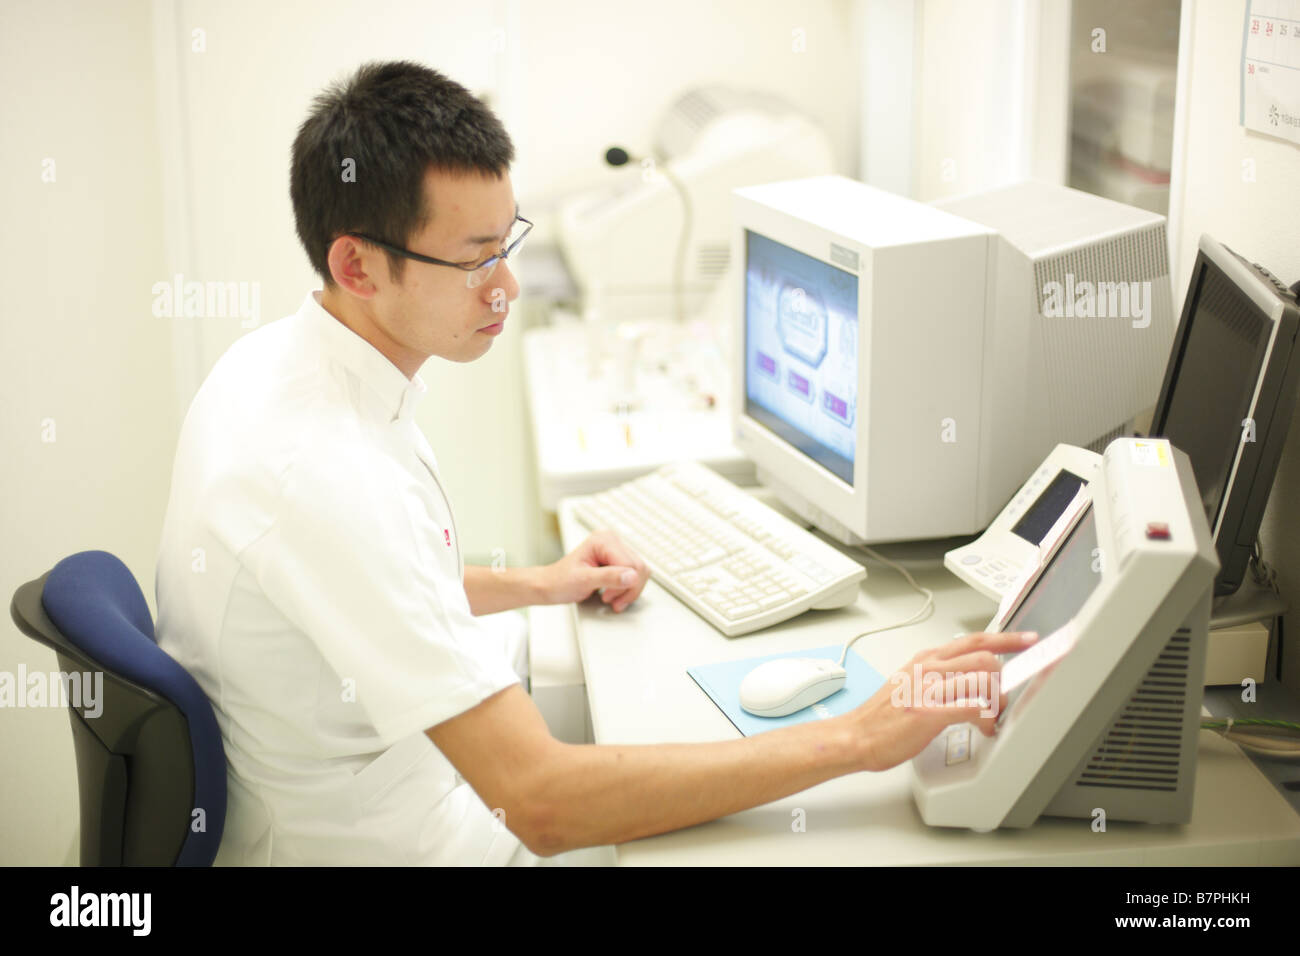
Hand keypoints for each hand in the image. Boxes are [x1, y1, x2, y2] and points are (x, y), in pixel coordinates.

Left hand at [540, 529, 648, 611]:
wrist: (550, 586)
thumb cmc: (560, 581)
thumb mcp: (583, 581)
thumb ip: (608, 577)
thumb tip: (631, 576)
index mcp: (603, 540)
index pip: (631, 564)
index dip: (624, 585)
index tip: (609, 596)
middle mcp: (611, 540)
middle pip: (639, 568)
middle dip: (628, 589)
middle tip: (611, 600)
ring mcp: (615, 550)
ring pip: (640, 572)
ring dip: (628, 591)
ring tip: (611, 599)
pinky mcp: (617, 560)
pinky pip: (634, 575)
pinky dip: (627, 589)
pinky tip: (614, 595)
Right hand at [852, 630, 1037, 771]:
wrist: (856, 736)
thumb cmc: (882, 715)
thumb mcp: (910, 681)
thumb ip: (937, 675)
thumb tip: (967, 677)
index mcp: (926, 659)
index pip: (973, 639)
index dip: (1006, 639)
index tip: (1026, 640)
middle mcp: (929, 668)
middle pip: (985, 656)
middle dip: (1004, 678)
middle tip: (1003, 697)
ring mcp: (929, 690)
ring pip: (983, 678)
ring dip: (998, 700)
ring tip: (993, 716)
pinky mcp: (930, 713)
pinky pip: (974, 709)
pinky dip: (988, 720)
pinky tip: (984, 729)